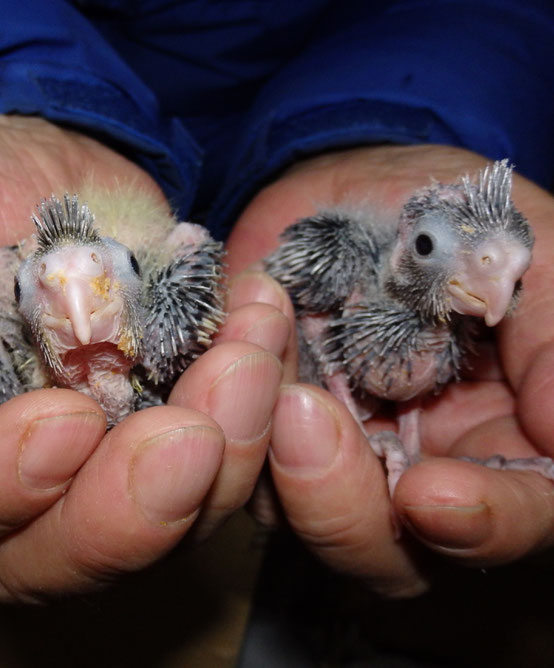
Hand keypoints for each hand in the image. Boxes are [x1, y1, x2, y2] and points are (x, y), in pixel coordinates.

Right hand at [0, 113, 283, 601]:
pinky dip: (261, 410)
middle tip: (183, 435)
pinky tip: (261, 329)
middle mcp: (18, 482)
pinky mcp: (183, 432)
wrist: (55, 155)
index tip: (58, 419)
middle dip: (124, 514)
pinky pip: (236, 462)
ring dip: (222, 454)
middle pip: (57, 560)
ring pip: (166, 527)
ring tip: (244, 359)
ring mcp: (109, 464)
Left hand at [227, 144, 553, 596]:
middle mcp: (419, 470)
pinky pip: (234, 458)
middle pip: (392, 553)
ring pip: (297, 521)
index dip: (485, 523)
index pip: (515, 516)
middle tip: (307, 417)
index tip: (429, 498)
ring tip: (264, 375)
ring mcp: (333, 458)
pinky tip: (232, 350)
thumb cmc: (452, 216)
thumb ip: (551, 338)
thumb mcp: (521, 252)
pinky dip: (227, 414)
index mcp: (504, 445)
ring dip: (272, 462)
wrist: (348, 188)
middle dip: (342, 505)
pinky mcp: (263, 434)